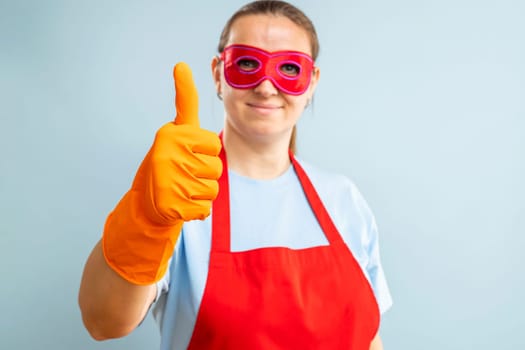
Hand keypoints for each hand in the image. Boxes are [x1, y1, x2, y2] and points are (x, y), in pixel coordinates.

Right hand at [135, 63, 222, 224]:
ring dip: (202, 193)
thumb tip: (181, 64)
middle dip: (205, 174)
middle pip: (216, 168)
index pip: (214, 145)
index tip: (188, 153)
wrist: (145, 203)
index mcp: (171, 133)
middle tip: (184, 174)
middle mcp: (167, 154)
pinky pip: (204, 210)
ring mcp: (168, 180)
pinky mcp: (170, 206)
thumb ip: (185, 100)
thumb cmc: (167, 162)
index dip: (206, 153)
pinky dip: (196, 211)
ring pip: (212, 190)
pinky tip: (181, 204)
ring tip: (182, 189)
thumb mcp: (175, 130)